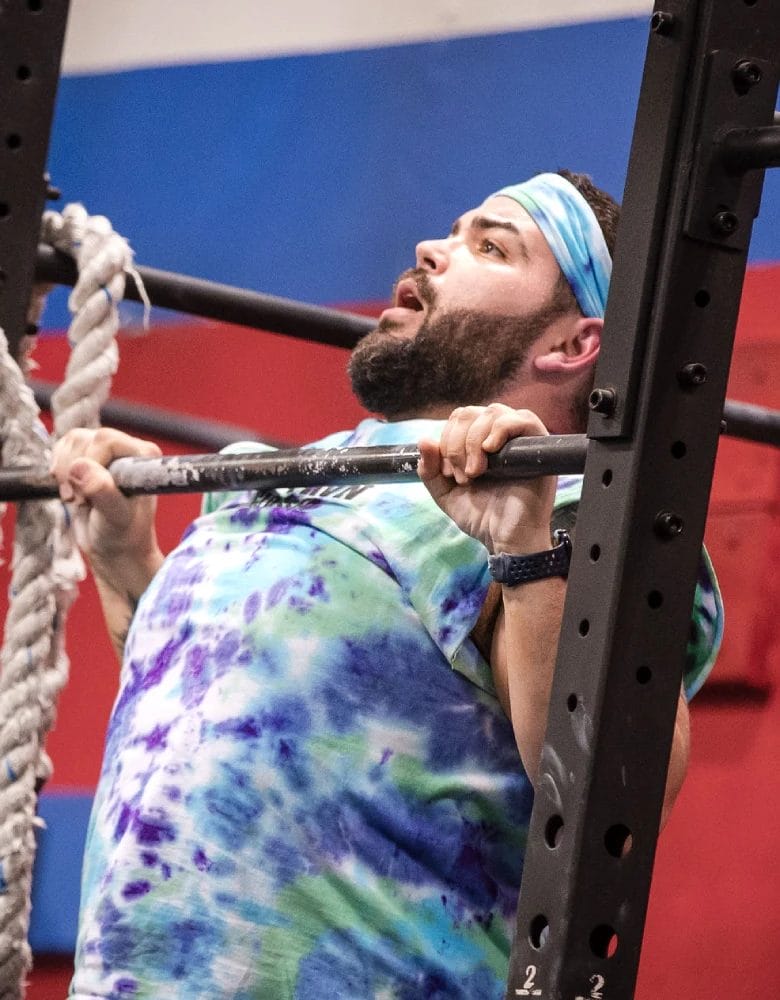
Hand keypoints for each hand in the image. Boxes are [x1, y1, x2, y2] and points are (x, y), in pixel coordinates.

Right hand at [49, 428, 162, 580]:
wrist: (114, 547)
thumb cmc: (123, 534)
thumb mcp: (116, 516)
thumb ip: (104, 492)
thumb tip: (81, 466)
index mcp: (144, 456)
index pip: (106, 440)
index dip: (89, 464)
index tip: (88, 495)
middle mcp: (128, 449)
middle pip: (84, 439)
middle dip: (73, 471)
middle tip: (81, 501)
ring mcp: (106, 451)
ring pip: (71, 441)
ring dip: (64, 472)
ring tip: (78, 499)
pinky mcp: (88, 457)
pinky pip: (63, 448)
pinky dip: (59, 471)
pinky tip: (71, 491)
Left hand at [418, 404, 556, 553]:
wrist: (506, 539)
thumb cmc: (481, 516)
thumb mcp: (445, 493)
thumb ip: (430, 469)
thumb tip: (424, 440)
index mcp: (479, 442)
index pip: (459, 419)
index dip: (447, 442)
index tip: (450, 474)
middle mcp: (500, 436)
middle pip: (471, 413)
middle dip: (457, 444)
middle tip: (463, 476)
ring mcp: (522, 439)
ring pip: (493, 413)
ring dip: (474, 442)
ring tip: (475, 473)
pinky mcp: (540, 445)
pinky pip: (522, 419)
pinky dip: (500, 430)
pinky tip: (490, 450)